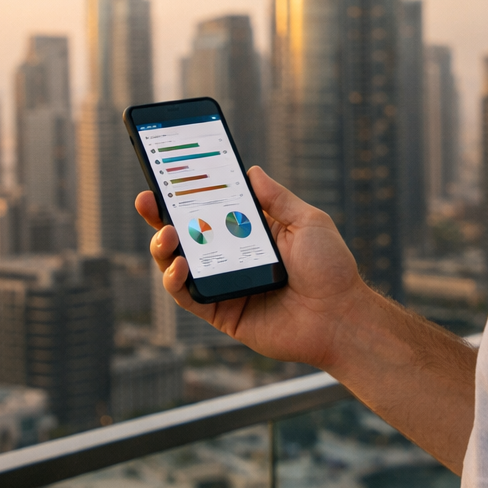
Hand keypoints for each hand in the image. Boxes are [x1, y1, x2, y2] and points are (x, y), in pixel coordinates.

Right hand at [134, 166, 372, 369]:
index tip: (166, 174)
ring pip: (179, 265)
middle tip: (147, 199)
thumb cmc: (331, 270)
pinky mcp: (221, 312)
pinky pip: (189, 297)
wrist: (341, 317)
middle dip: (161, 216)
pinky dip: (176, 281)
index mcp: (251, 233)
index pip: (210, 209)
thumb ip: (277, 198)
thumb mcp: (308, 221)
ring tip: (167, 234)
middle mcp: (232, 257)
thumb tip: (251, 170)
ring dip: (164, 247)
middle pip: (186, 234)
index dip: (186, 193)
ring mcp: (224, 285)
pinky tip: (178, 266)